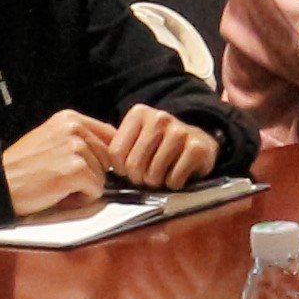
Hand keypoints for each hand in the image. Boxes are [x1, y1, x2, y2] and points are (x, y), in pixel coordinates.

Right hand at [0, 111, 112, 217]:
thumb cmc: (21, 167)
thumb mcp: (51, 139)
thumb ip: (79, 139)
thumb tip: (109, 151)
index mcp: (70, 118)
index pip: (110, 134)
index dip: (106, 156)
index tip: (93, 167)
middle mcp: (75, 129)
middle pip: (109, 157)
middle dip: (93, 173)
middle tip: (65, 178)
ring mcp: (76, 149)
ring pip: (103, 176)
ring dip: (85, 187)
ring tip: (59, 185)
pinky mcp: (76, 171)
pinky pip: (96, 191)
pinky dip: (81, 199)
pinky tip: (60, 194)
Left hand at [101, 104, 218, 191]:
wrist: (199, 140)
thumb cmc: (161, 146)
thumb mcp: (137, 139)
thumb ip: (118, 149)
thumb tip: (99, 167)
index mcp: (139, 114)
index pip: (116, 154)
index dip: (121, 169)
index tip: (130, 168)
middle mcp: (160, 118)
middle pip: (134, 165)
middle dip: (139, 178)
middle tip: (148, 175)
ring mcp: (180, 131)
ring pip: (153, 174)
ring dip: (157, 182)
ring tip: (163, 174)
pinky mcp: (197, 147)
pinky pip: (174, 179)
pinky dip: (174, 184)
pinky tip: (178, 174)